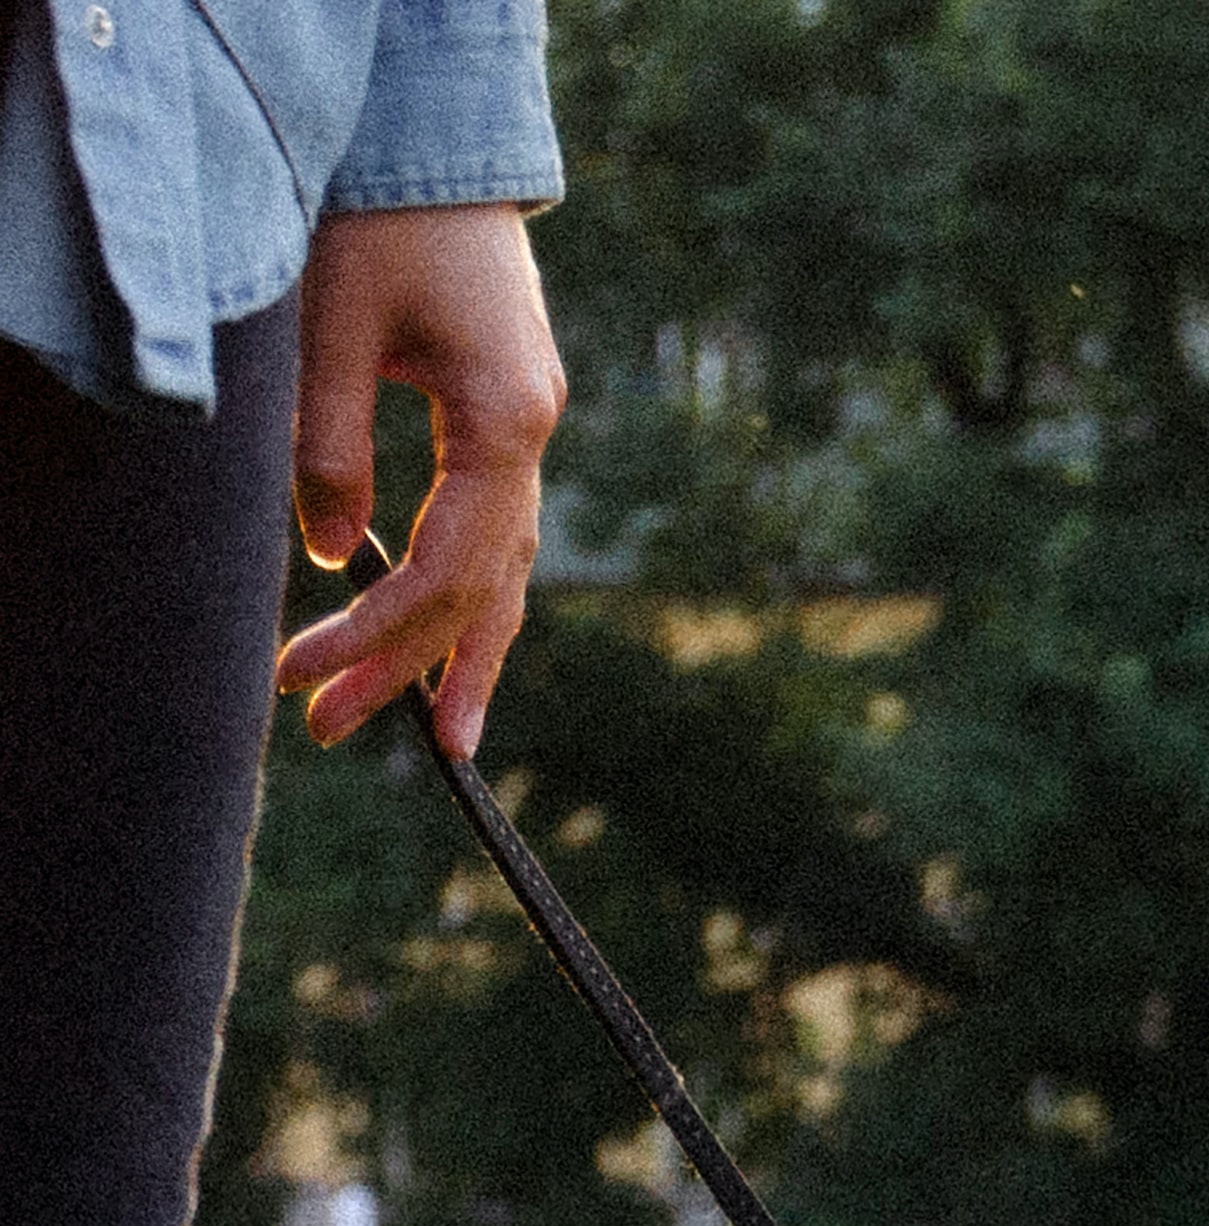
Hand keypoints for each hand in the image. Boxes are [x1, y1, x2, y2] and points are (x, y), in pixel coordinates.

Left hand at [275, 205, 565, 758]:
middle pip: (481, 591)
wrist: (438, 135)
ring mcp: (531, 428)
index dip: (372, 638)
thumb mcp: (335, 327)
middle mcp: (534, 436)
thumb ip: (331, 446)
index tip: (302, 678)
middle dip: (409, 670)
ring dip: (459, 654)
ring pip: (504, 572)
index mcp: (506, 423)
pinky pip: (496, 531)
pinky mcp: (509, 414)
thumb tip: (333, 558)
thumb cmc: (382, 215)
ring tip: (432, 735)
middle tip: (335, 731)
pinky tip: (441, 637)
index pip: (443, 572)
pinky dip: (468, 593)